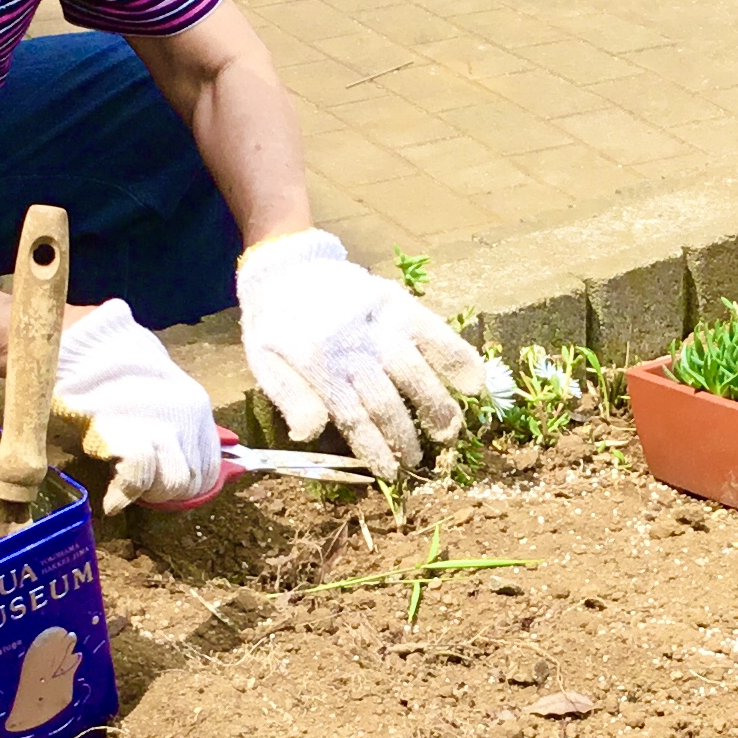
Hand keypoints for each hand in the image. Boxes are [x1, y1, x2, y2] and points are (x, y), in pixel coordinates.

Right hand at [50, 301, 221, 511]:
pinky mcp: (131, 435)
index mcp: (197, 409)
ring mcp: (163, 427)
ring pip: (173, 484)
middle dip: (165, 492)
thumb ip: (176, 425)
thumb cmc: (116, 370)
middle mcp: (189, 419)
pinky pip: (138, 479)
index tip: (158, 484)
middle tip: (138, 487)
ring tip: (126, 488)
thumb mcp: (158, 393)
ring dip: (148, 493)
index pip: (209, 470)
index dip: (184, 486)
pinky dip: (123, 494)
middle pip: (192, 481)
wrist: (84, 346)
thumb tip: (190, 457)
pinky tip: (112, 500)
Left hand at [235, 229, 488, 476]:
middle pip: (387, 401)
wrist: (285, 266)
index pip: (353, 417)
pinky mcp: (399, 303)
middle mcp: (353, 345)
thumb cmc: (274, 323)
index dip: (374, 448)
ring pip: (415, 371)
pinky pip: (435, 333)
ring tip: (447, 431)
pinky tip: (474, 384)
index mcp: (317, 365)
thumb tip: (311, 434)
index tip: (389, 471)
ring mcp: (380, 322)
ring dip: (435, 406)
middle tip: (418, 459)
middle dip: (405, 436)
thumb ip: (289, 398)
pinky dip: (458, 358)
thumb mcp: (263, 363)